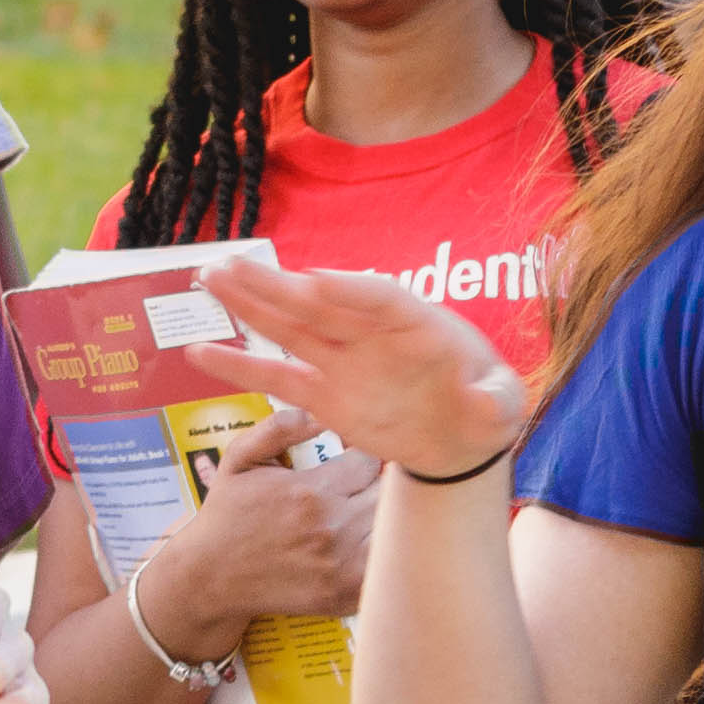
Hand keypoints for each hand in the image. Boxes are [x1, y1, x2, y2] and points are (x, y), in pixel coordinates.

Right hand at [147, 404, 385, 630]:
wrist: (212, 576)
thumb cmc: (229, 513)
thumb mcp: (241, 457)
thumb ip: (281, 426)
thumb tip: (323, 414)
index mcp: (310, 491)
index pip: (370, 460)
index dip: (363, 457)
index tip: (354, 462)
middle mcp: (331, 528)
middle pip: (389, 493)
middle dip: (380, 485)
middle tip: (365, 487)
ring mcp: (342, 566)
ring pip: (394, 528)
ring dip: (386, 517)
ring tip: (367, 513)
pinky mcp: (346, 594)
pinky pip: (387, 566)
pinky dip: (386, 553)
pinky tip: (367, 544)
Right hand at [187, 257, 521, 476]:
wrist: (462, 441)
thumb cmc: (486, 409)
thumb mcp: (503, 406)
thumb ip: (495, 401)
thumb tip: (485, 399)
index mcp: (417, 322)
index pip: (380, 297)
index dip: (350, 288)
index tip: (315, 281)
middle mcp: (371, 334)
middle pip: (320, 303)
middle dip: (277, 284)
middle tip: (232, 263)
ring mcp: (343, 362)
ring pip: (290, 329)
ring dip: (250, 305)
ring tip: (208, 278)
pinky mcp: (324, 395)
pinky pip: (277, 379)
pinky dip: (240, 367)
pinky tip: (199, 352)